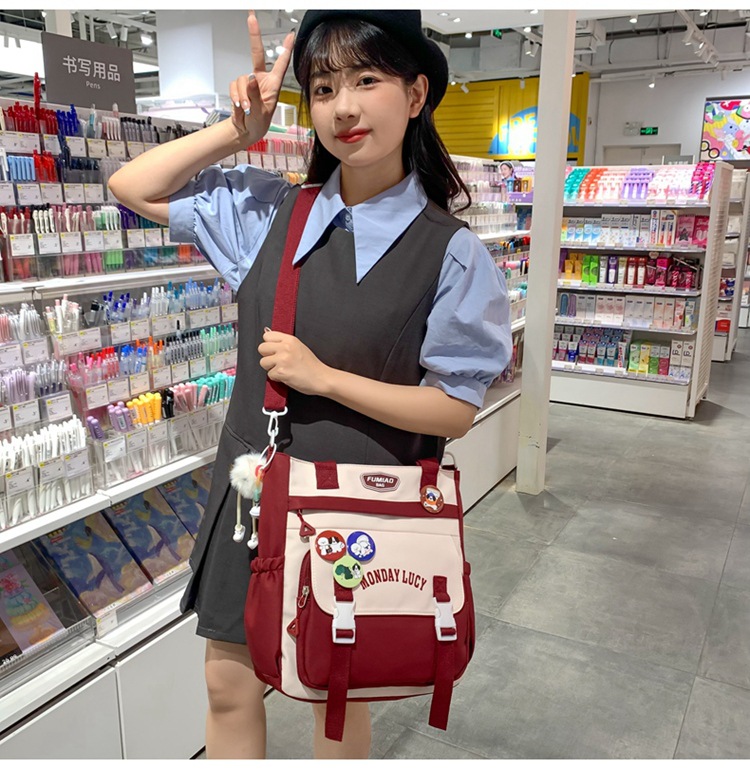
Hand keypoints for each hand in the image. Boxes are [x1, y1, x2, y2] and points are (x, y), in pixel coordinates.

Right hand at [228, 11, 294, 141]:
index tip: (291, 34)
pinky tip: (240, 106)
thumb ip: (255, 95)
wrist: (246, 130)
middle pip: (256, 53)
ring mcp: (249, 82)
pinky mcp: (238, 87)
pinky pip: (233, 86)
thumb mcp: (261, 112)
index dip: (286, 48)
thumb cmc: (259, 123)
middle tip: (251, 17)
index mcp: (273, 84)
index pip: (281, 63)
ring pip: (241, 78)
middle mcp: (261, 79)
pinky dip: (236, 97)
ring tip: (246, 108)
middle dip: (254, 35)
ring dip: (242, 95)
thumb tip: (251, 78)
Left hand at [258, 330, 330, 395]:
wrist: (321, 378)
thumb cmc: (312, 365)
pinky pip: (269, 375)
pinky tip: (287, 376)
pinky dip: (277, 378)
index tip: (275, 351)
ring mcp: (282, 359)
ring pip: (263, 362)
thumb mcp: (299, 347)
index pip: (267, 336)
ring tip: (284, 369)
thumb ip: (283, 342)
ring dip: (271, 368)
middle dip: (268, 356)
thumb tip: (266, 334)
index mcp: (290, 340)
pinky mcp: (281, 372)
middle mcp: (285, 347)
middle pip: (261, 348)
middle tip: (278, 362)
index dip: (269, 345)